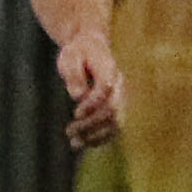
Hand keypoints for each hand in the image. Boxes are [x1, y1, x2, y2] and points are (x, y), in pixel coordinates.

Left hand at [54, 28, 123, 148]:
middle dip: (92, 124)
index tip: (76, 114)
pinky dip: (100, 138)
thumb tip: (77, 96)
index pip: (106, 89)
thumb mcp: (70, 57)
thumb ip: (74, 74)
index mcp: (109, 68)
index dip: (93, 104)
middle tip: (70, 131)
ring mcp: (121, 97)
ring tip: (74, 143)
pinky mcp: (117, 107)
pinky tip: (81, 143)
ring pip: (116, 122)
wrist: (91, 47)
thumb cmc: (78, 52)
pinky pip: (113, 127)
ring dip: (96, 135)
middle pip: (113, 109)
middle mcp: (119, 85)